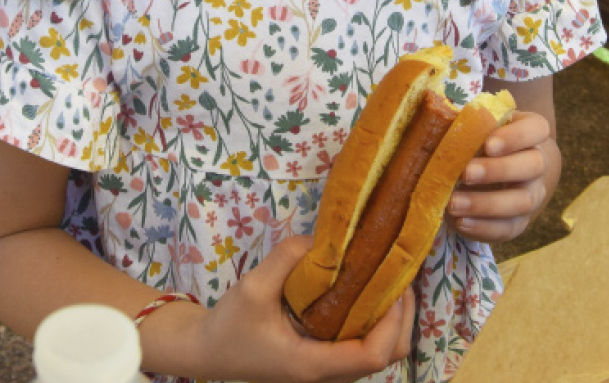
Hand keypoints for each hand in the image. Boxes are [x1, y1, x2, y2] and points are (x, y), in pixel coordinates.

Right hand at [182, 236, 413, 382]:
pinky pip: (364, 346)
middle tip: (398, 276)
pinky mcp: (325, 361)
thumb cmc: (228, 325)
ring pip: (381, 353)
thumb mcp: (253, 287)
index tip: (393, 285)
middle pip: (389, 355)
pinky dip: (377, 322)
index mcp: (312, 365)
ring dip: (393, 318)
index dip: (393, 321)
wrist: (206, 350)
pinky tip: (369, 291)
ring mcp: (328, 371)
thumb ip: (288, 258)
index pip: (373, 355)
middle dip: (403, 316)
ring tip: (388, 280)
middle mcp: (327, 375)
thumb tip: (324, 238)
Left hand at [447, 110, 558, 242]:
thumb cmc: (482, 142)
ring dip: (486, 204)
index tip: (488, 144)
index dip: (516, 136)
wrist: (500, 172)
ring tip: (453, 203)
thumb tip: (433, 120)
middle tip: (466, 173)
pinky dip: (483, 227)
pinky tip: (460, 221)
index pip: (537, 128)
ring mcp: (532, 194)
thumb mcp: (478, 127)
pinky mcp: (519, 221)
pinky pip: (508, 228)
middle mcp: (538, 163)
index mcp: (530, 132)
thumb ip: (465, 124)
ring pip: (522, 201)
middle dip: (498, 170)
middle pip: (533, 165)